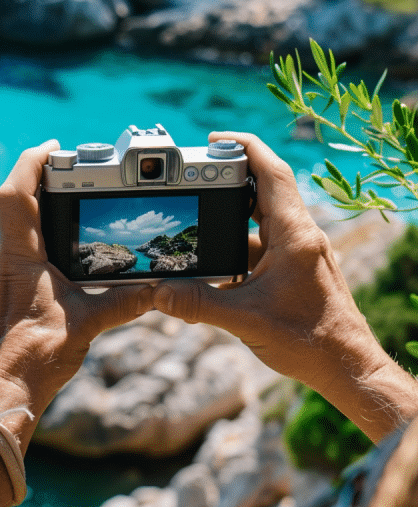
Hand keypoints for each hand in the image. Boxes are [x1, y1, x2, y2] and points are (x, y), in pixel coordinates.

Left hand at [0, 141, 152, 442]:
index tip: (55, 148)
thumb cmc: (33, 359)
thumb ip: (125, 301)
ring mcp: (3, 276)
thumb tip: (158, 287)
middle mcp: (5, 261)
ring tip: (77, 206)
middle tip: (76, 172)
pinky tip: (69, 254)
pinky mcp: (8, 291)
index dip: (33, 163)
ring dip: (45, 213)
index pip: (16, 194)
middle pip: (18, 205)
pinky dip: (44, 241)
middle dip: (45, 182)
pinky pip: (23, 251)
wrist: (5, 393)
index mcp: (20, 259)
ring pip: (20, 229)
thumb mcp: (87, 324)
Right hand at [153, 131, 414, 439]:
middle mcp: (301, 235)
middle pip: (264, 190)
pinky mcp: (298, 268)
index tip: (215, 139)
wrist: (347, 367)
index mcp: (294, 235)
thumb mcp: (246, 321)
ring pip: (263, 220)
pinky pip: (264, 245)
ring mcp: (300, 252)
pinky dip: (240, 247)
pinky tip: (217, 265)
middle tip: (197, 175)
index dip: (244, 147)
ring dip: (233, 217)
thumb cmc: (311, 341)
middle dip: (230, 178)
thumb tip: (159, 293)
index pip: (272, 173)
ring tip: (200, 218)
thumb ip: (199, 304)